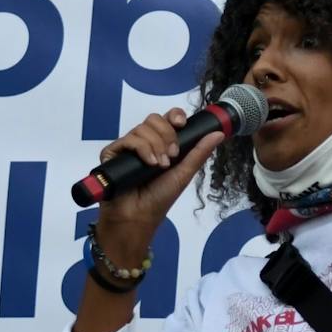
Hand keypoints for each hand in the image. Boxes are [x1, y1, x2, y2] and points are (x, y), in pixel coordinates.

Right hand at [93, 108, 223, 252]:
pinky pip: (127, 140)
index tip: (181, 124)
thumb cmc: (160, 197)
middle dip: (167, 135)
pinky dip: (142, 149)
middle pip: (154, 119)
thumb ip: (199, 152)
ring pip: (142, 128)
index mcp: (162, 144)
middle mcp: (145, 143)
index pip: (167, 119)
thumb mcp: (185, 173)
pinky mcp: (112, 154)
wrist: (138, 216)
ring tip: (160, 166)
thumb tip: (219, 133)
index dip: (174, 116)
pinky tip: (149, 163)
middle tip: (172, 156)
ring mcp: (128, 148)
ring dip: (156, 146)